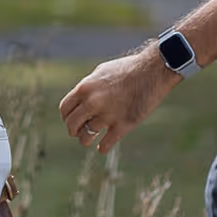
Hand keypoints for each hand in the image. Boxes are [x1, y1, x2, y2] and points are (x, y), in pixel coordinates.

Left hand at [59, 45, 181, 152]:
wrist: (152, 71)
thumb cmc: (127, 69)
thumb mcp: (101, 73)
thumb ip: (88, 87)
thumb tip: (80, 100)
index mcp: (85, 88)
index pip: (65, 109)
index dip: (66, 117)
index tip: (70, 120)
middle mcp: (92, 102)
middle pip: (72, 125)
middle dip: (73, 130)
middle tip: (78, 132)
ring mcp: (107, 115)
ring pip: (86, 137)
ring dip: (86, 140)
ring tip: (89, 140)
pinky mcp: (123, 125)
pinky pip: (106, 144)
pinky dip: (102, 148)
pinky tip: (102, 147)